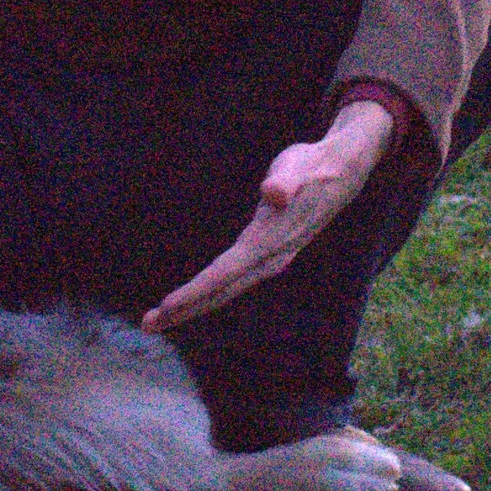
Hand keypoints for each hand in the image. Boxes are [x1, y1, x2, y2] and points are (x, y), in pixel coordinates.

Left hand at [142, 99, 396, 332]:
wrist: (341, 174)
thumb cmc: (311, 167)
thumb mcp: (296, 166)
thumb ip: (284, 181)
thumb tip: (274, 192)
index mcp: (268, 241)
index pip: (225, 273)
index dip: (195, 292)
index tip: (166, 306)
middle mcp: (270, 258)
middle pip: (222, 291)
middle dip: (186, 309)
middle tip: (148, 325)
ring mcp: (271, 260)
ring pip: (227, 290)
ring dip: (196, 305)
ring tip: (162, 317)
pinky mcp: (270, 256)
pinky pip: (234, 282)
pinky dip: (210, 293)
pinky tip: (197, 297)